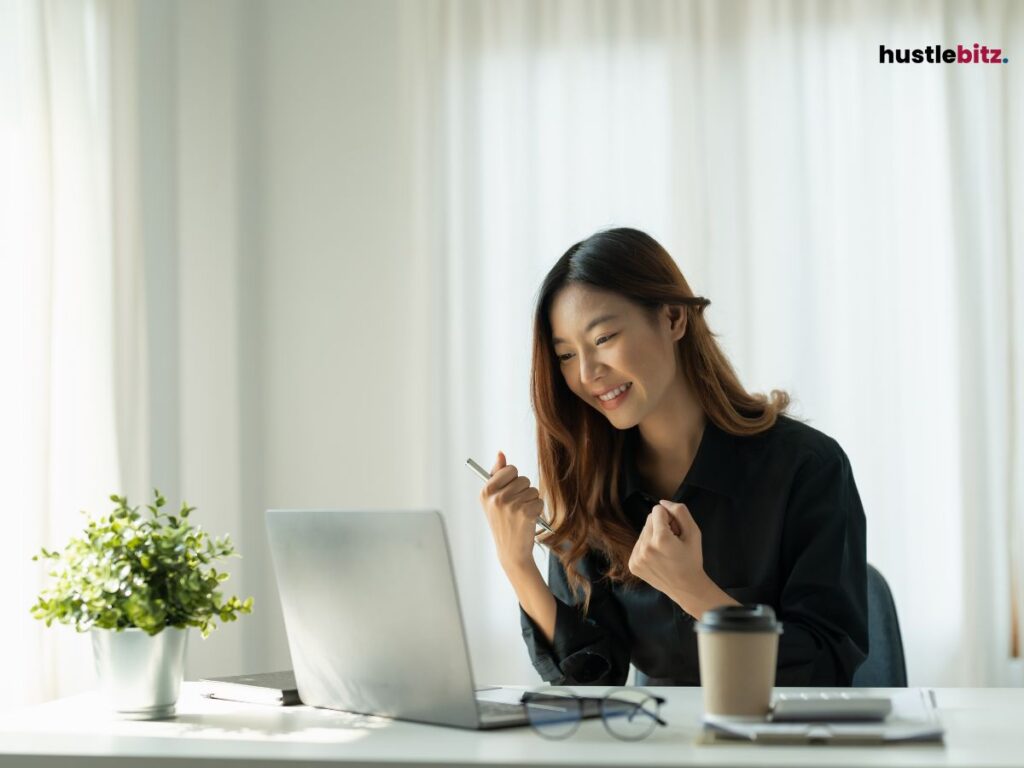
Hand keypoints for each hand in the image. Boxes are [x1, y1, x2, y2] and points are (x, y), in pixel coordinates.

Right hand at [479, 451, 544, 573]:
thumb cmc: (503, 522)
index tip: (509, 493)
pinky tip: (528, 521)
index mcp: (486, 491)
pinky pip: (539, 501)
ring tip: (520, 515)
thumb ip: (497, 474)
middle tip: (515, 508)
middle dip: (523, 492)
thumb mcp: (493, 499)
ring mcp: (510, 505)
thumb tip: (501, 453)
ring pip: (532, 490)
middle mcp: (496, 497)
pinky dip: (537, 510)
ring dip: (531, 501)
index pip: (510, 469)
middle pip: (523, 479)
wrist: (511, 551)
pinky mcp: (525, 513)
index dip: (513, 480)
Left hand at [628, 499, 708, 607]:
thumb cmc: (692, 559)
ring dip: (653, 537)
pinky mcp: (633, 565)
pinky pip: (638, 545)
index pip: (657, 510)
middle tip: (673, 542)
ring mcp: (637, 558)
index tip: (677, 531)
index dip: (670, 517)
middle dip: (661, 526)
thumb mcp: (694, 532)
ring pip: (643, 532)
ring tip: (666, 551)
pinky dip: (647, 548)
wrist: (687, 588)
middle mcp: (645, 548)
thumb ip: (679, 511)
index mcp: (661, 539)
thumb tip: (662, 502)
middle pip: (649, 520)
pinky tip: (658, 558)